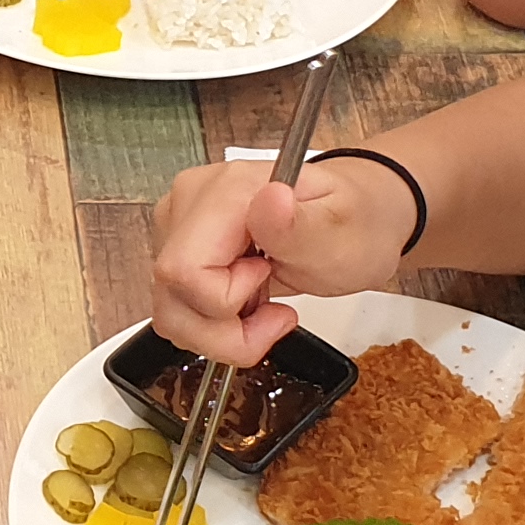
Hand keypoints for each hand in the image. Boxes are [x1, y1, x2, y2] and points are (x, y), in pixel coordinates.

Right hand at [150, 155, 422, 362]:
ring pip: (167, 308)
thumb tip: (270, 199)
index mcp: (227, 190)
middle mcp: (189, 202)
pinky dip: (212, 326)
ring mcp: (178, 226)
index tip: (271, 288)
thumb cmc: (354, 223)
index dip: (225, 301)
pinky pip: (176, 307)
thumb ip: (301, 224)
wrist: (357, 218)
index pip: (184, 269)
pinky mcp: (179, 250)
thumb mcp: (344, 232)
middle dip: (223, 330)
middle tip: (275, 316)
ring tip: (264, 312)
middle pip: (170, 292)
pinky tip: (248, 306)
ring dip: (218, 334)